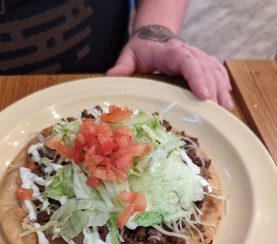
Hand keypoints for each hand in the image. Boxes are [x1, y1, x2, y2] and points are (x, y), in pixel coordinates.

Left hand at [107, 26, 232, 110]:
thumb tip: (111, 77)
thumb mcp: (129, 55)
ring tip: (225, 110)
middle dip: (213, 90)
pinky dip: (224, 85)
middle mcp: (189, 53)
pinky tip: (227, 100)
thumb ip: (122, 66)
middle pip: (206, 69)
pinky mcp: (203, 64)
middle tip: (216, 112)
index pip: (188, 62)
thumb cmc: (142, 49)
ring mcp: (198, 58)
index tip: (203, 95)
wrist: (153, 36)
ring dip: (222, 90)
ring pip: (215, 71)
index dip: (197, 77)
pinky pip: (217, 72)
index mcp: (172, 52)